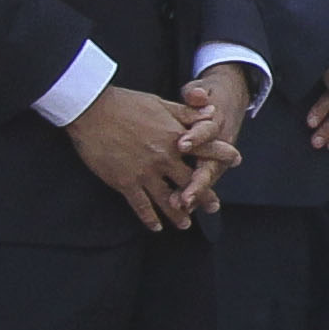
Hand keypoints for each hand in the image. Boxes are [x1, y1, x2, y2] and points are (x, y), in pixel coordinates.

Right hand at [64, 87, 209, 230]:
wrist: (92, 110)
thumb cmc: (126, 103)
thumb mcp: (161, 103)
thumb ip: (187, 112)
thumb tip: (211, 110)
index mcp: (175, 137)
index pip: (206, 148)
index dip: (223, 154)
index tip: (236, 160)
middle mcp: (164, 158)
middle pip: (191, 181)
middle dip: (204, 195)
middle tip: (214, 207)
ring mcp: (145, 172)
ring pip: (168, 200)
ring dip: (179, 214)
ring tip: (186, 224)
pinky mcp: (125, 182)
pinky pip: (141, 206)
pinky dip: (150, 218)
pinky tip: (156, 226)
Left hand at [173, 64, 252, 219]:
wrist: (232, 97)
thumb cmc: (211, 95)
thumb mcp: (203, 88)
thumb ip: (197, 93)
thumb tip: (197, 94)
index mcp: (216, 122)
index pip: (208, 131)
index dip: (196, 138)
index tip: (182, 144)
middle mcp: (221, 143)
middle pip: (211, 165)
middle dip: (198, 183)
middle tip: (184, 197)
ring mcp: (218, 156)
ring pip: (208, 178)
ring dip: (195, 193)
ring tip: (180, 206)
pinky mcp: (212, 164)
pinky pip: (204, 182)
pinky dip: (193, 195)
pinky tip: (180, 209)